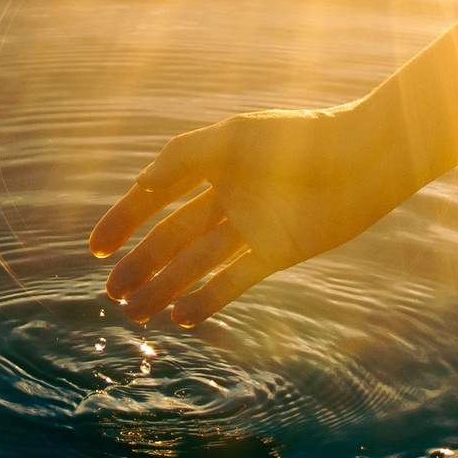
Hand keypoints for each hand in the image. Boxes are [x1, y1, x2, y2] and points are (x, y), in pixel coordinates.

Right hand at [87, 101, 406, 327]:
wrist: (362, 158)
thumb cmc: (298, 137)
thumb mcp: (233, 138)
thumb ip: (182, 159)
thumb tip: (139, 187)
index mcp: (215, 165)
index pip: (158, 197)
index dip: (124, 221)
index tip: (95, 250)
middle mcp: (230, 197)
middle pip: (174, 238)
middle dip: (140, 265)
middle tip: (110, 294)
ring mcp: (252, 227)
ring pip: (198, 265)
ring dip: (166, 289)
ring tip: (134, 315)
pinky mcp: (277, 252)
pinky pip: (234, 282)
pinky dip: (207, 300)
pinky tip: (179, 319)